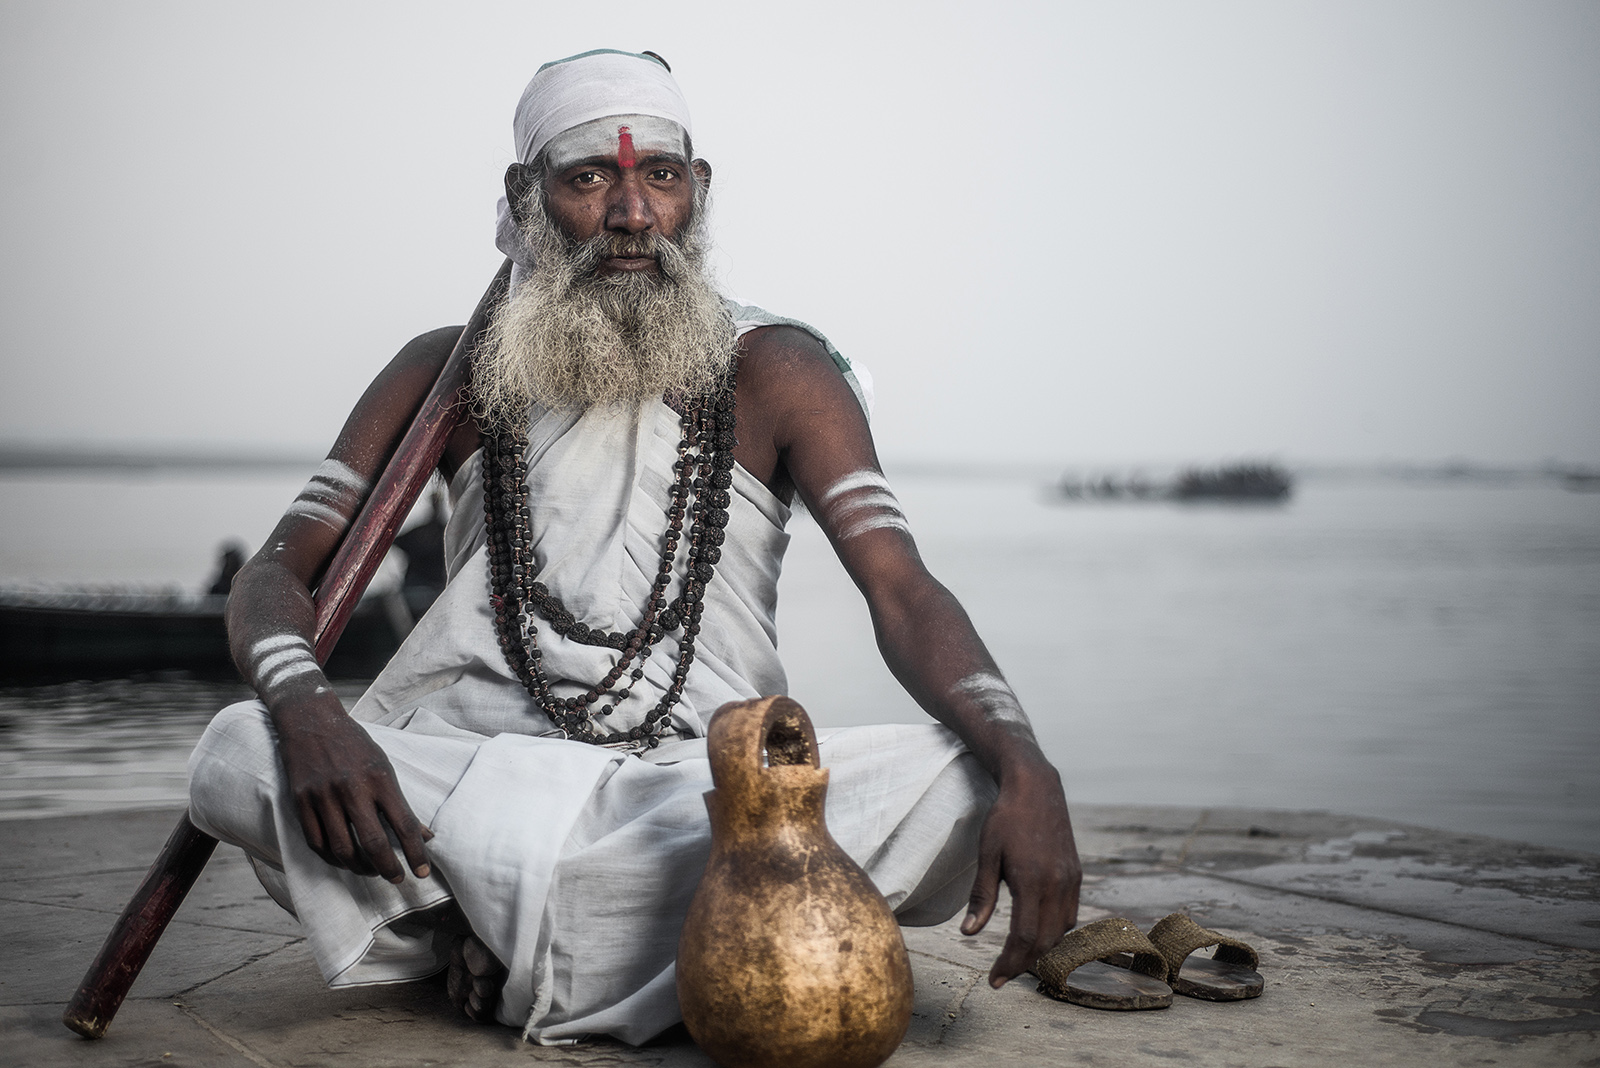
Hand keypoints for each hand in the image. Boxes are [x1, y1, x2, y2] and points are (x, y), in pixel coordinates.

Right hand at [275, 700, 432, 882]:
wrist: (311, 722)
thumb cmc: (354, 745)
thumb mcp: (384, 766)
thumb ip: (401, 802)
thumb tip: (425, 835)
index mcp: (379, 778)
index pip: (404, 823)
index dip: (416, 852)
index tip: (423, 871)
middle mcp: (351, 788)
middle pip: (373, 843)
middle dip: (389, 868)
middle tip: (397, 878)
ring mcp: (323, 796)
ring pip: (343, 849)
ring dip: (360, 868)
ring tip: (372, 871)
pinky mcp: (300, 802)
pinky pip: (317, 843)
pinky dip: (332, 859)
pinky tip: (344, 861)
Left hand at [960, 756, 1080, 987]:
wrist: (1037, 787)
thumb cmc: (1005, 818)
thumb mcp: (986, 854)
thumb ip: (982, 895)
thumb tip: (968, 933)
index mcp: (1032, 881)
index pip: (1024, 937)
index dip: (1010, 963)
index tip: (995, 980)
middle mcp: (1057, 884)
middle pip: (1045, 941)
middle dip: (1023, 963)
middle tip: (1001, 974)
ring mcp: (1070, 880)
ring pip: (1061, 931)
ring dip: (1041, 949)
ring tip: (1017, 956)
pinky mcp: (1076, 874)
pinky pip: (1069, 914)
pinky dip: (1054, 930)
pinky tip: (1037, 931)